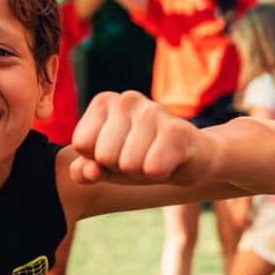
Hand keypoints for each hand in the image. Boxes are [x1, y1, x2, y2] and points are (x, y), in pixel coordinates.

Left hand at [70, 91, 211, 185]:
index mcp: (104, 101)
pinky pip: (153, 169)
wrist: (192, 158)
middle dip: (121, 167)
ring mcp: (153, 111)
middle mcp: (126, 99)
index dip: (98, 159)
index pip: (81, 144)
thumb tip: (88, 172)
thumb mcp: (106, 167)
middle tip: (140, 156)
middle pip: (104, 156)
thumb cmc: (141, 159)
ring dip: (142, 172)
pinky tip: (171, 161)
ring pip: (128, 165)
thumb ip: (84, 171)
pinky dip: (161, 175)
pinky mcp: (177, 130)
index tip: (118, 152)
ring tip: (155, 157)